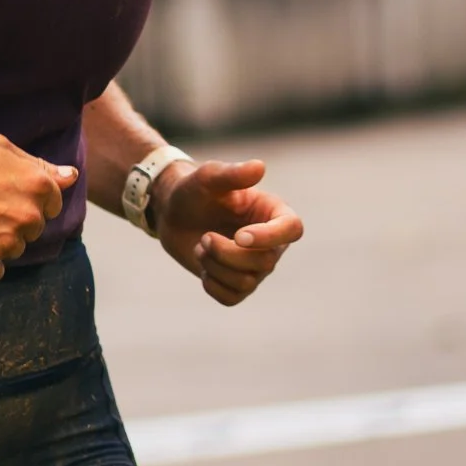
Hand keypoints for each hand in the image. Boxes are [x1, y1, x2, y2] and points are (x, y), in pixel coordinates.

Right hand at [0, 134, 78, 281]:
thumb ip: (39, 164)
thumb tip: (71, 176)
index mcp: (38, 185)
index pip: (53, 203)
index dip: (28, 197)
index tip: (4, 193)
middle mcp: (29, 217)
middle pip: (34, 228)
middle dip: (15, 219)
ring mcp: (8, 244)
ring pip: (16, 250)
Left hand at [154, 158, 301, 306]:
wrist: (172, 212)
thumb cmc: (194, 190)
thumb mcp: (208, 177)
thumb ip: (233, 173)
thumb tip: (260, 167)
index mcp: (272, 212)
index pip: (292, 230)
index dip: (270, 237)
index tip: (240, 236)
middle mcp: (271, 242)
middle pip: (265, 262)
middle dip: (227, 253)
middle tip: (204, 237)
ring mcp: (255, 266)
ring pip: (246, 282)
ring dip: (215, 266)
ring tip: (201, 246)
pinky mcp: (236, 283)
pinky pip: (231, 298)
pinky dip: (211, 284)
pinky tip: (203, 264)